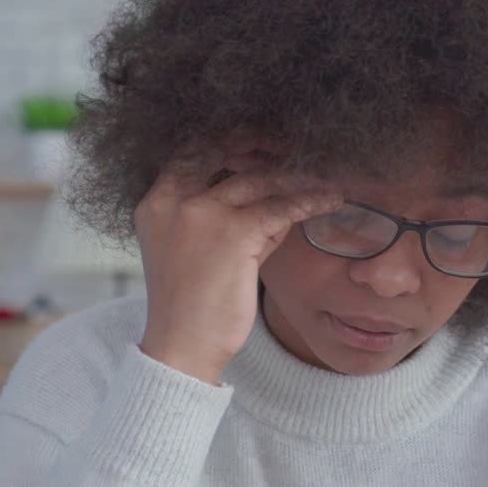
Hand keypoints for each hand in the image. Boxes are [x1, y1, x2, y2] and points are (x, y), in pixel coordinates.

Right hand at [135, 142, 341, 383]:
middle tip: (297, 148)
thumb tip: (277, 196)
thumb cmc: (193, 303)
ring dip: (297, 176)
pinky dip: (310, 201)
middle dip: (264, 146)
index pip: (194, 151)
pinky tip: (330, 200)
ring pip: (259, 179)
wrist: (182, 345)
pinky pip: (281, 208)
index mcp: (157, 201)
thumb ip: (231, 218)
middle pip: (226, 152)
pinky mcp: (233, 233)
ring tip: (324, 176)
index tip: (261, 142)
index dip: (230, 141)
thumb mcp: (201, 249)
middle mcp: (174, 199)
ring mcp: (202, 213)